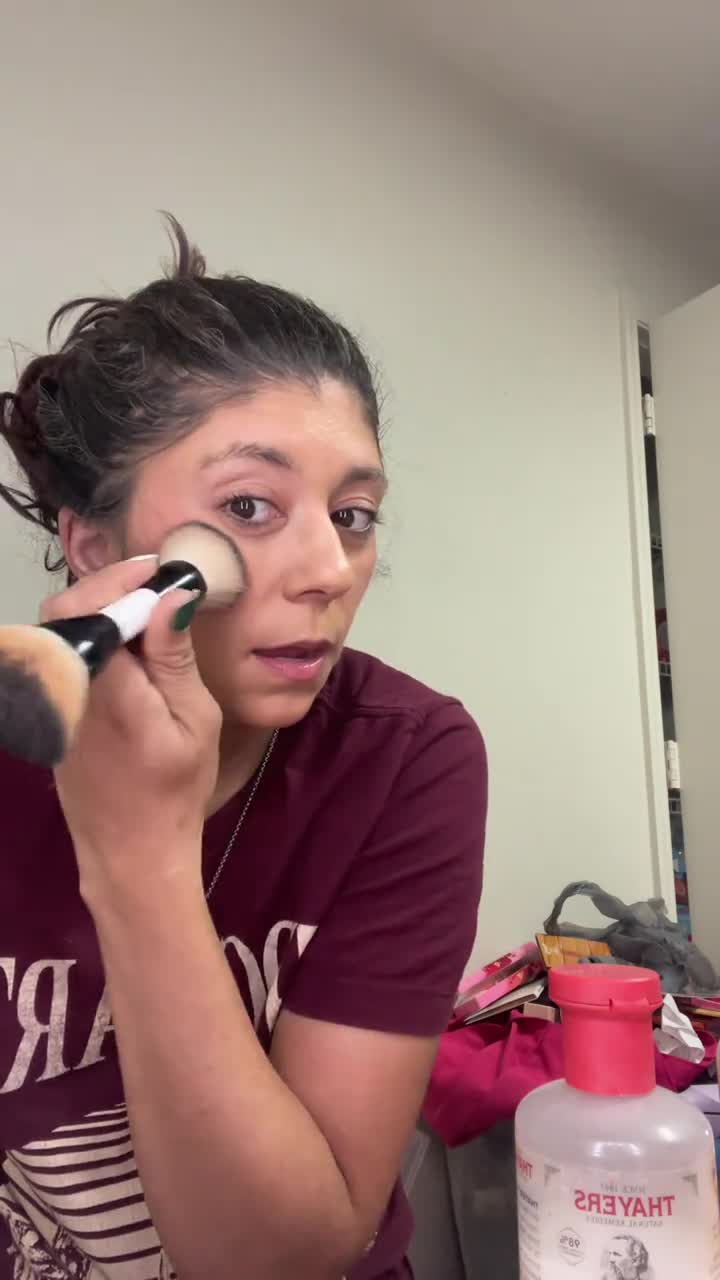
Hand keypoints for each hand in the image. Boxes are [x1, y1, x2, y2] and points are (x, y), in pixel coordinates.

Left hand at [43, 558, 221, 906]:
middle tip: (155, 584)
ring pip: (59, 630)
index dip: (120, 580)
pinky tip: (126, 643)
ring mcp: (52, 701)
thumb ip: (174, 655)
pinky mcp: (51, 712)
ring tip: (145, 608)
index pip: (90, 608)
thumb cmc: (176, 788)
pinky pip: (61, 655)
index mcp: (105, 688)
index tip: (161, 572)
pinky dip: (91, 636)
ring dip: (99, 609)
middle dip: (107, 587)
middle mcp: (66, 688)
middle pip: (64, 610)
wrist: (132, 851)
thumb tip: (171, 595)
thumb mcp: (195, 719)